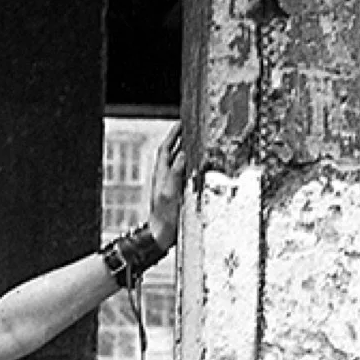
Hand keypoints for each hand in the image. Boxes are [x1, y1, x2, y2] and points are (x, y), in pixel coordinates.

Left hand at [146, 123, 185, 251]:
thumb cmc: (163, 218)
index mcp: (161, 174)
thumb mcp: (170, 192)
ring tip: (195, 142)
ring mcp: (171, 186)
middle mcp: (165, 178)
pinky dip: (190, 166)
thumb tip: (182, 154)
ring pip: (178, 163)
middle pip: (172, 153)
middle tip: (190, 129)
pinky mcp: (177, 194)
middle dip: (180, 140)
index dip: (172, 135)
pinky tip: (198, 166)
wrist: (161, 236)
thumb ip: (175, 172)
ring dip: (186, 151)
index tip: (180, 123)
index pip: (165, 148)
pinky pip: (184, 174)